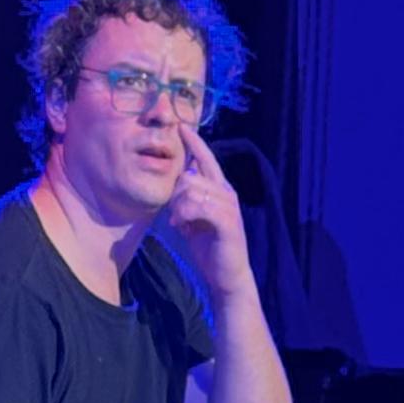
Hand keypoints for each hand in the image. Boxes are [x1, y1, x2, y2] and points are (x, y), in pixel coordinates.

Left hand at [157, 128, 254, 292]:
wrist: (227, 276)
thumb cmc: (210, 247)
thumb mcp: (194, 218)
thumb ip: (189, 198)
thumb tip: (180, 179)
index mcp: (220, 189)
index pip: (207, 159)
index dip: (195, 142)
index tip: (181, 126)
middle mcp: (227, 193)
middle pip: (190, 175)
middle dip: (175, 194)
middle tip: (175, 215)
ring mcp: (229, 207)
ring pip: (191, 189)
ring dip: (177, 208)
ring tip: (179, 223)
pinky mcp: (227, 222)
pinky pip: (197, 206)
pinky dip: (184, 216)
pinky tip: (182, 227)